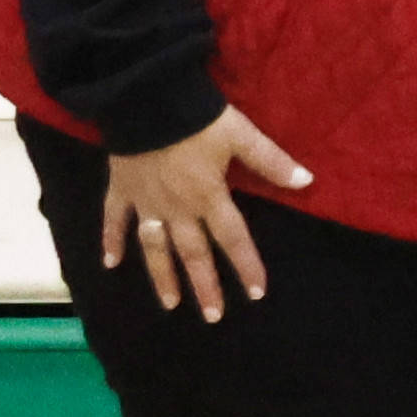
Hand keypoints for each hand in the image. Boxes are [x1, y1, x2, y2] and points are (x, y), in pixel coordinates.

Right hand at [99, 106, 308, 320]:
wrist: (144, 99)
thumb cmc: (196, 117)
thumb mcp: (241, 135)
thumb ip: (271, 161)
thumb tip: (307, 181)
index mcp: (208, 197)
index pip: (233, 239)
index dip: (246, 266)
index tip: (256, 293)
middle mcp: (176, 208)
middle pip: (192, 253)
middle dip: (204, 286)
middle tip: (213, 317)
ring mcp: (145, 201)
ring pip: (154, 247)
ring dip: (162, 276)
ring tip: (170, 305)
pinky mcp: (120, 188)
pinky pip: (113, 220)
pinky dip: (110, 241)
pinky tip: (109, 264)